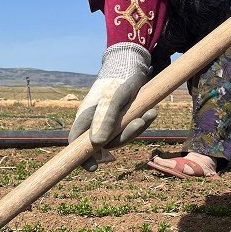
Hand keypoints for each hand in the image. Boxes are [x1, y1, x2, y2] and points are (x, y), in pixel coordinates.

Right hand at [69, 42, 156, 170]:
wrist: (132, 63)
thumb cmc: (118, 80)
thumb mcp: (114, 100)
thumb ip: (106, 121)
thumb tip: (97, 144)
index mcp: (86, 117)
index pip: (77, 142)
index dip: (82, 157)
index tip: (93, 168)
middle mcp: (96, 121)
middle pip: (104, 143)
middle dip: (124, 137)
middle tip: (139, 123)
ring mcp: (109, 120)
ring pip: (120, 136)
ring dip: (137, 128)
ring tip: (150, 113)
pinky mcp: (122, 117)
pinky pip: (131, 127)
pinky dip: (142, 121)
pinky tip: (152, 111)